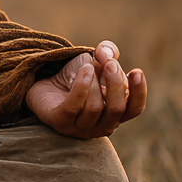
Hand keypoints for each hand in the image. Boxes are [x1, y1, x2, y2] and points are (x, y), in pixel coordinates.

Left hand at [26, 40, 145, 138]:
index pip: (134, 109)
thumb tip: (107, 54)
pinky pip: (74, 106)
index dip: (139, 92)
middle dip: (115, 82)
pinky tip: (83, 71)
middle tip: (109, 63)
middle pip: (117, 108)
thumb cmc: (73, 76)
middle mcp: (101, 125)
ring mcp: (81, 128)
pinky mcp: (60, 123)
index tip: (136, 71)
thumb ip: (107, 53)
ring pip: (95, 107)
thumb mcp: (93, 61)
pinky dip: (81, 86)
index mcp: (115, 112)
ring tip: (87, 66)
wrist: (42, 83)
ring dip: (93, 81)